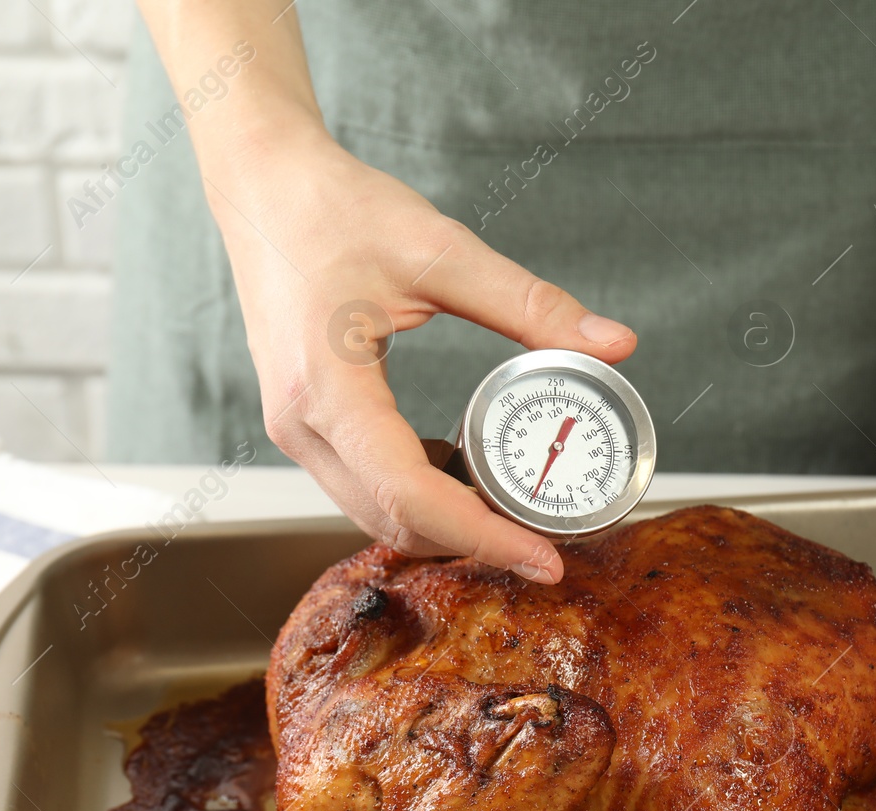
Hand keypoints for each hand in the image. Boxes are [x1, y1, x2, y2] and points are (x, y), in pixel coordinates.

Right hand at [207, 133, 635, 582]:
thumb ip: (529, 304)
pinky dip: (418, 497)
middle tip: (548, 541)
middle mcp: (300, 424)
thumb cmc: (333, 208)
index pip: (411, 495)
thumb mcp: (441, 251)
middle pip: (394, 521)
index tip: (545, 559)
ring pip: (375, 513)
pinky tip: (467, 473)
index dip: (484, 537)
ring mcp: (294, 429)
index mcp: (327, 388)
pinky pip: (362, 486)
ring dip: (445, 524)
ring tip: (517, 511)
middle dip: (473, 542)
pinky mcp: (301, 422)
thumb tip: (613, 344)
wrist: (262, 185)